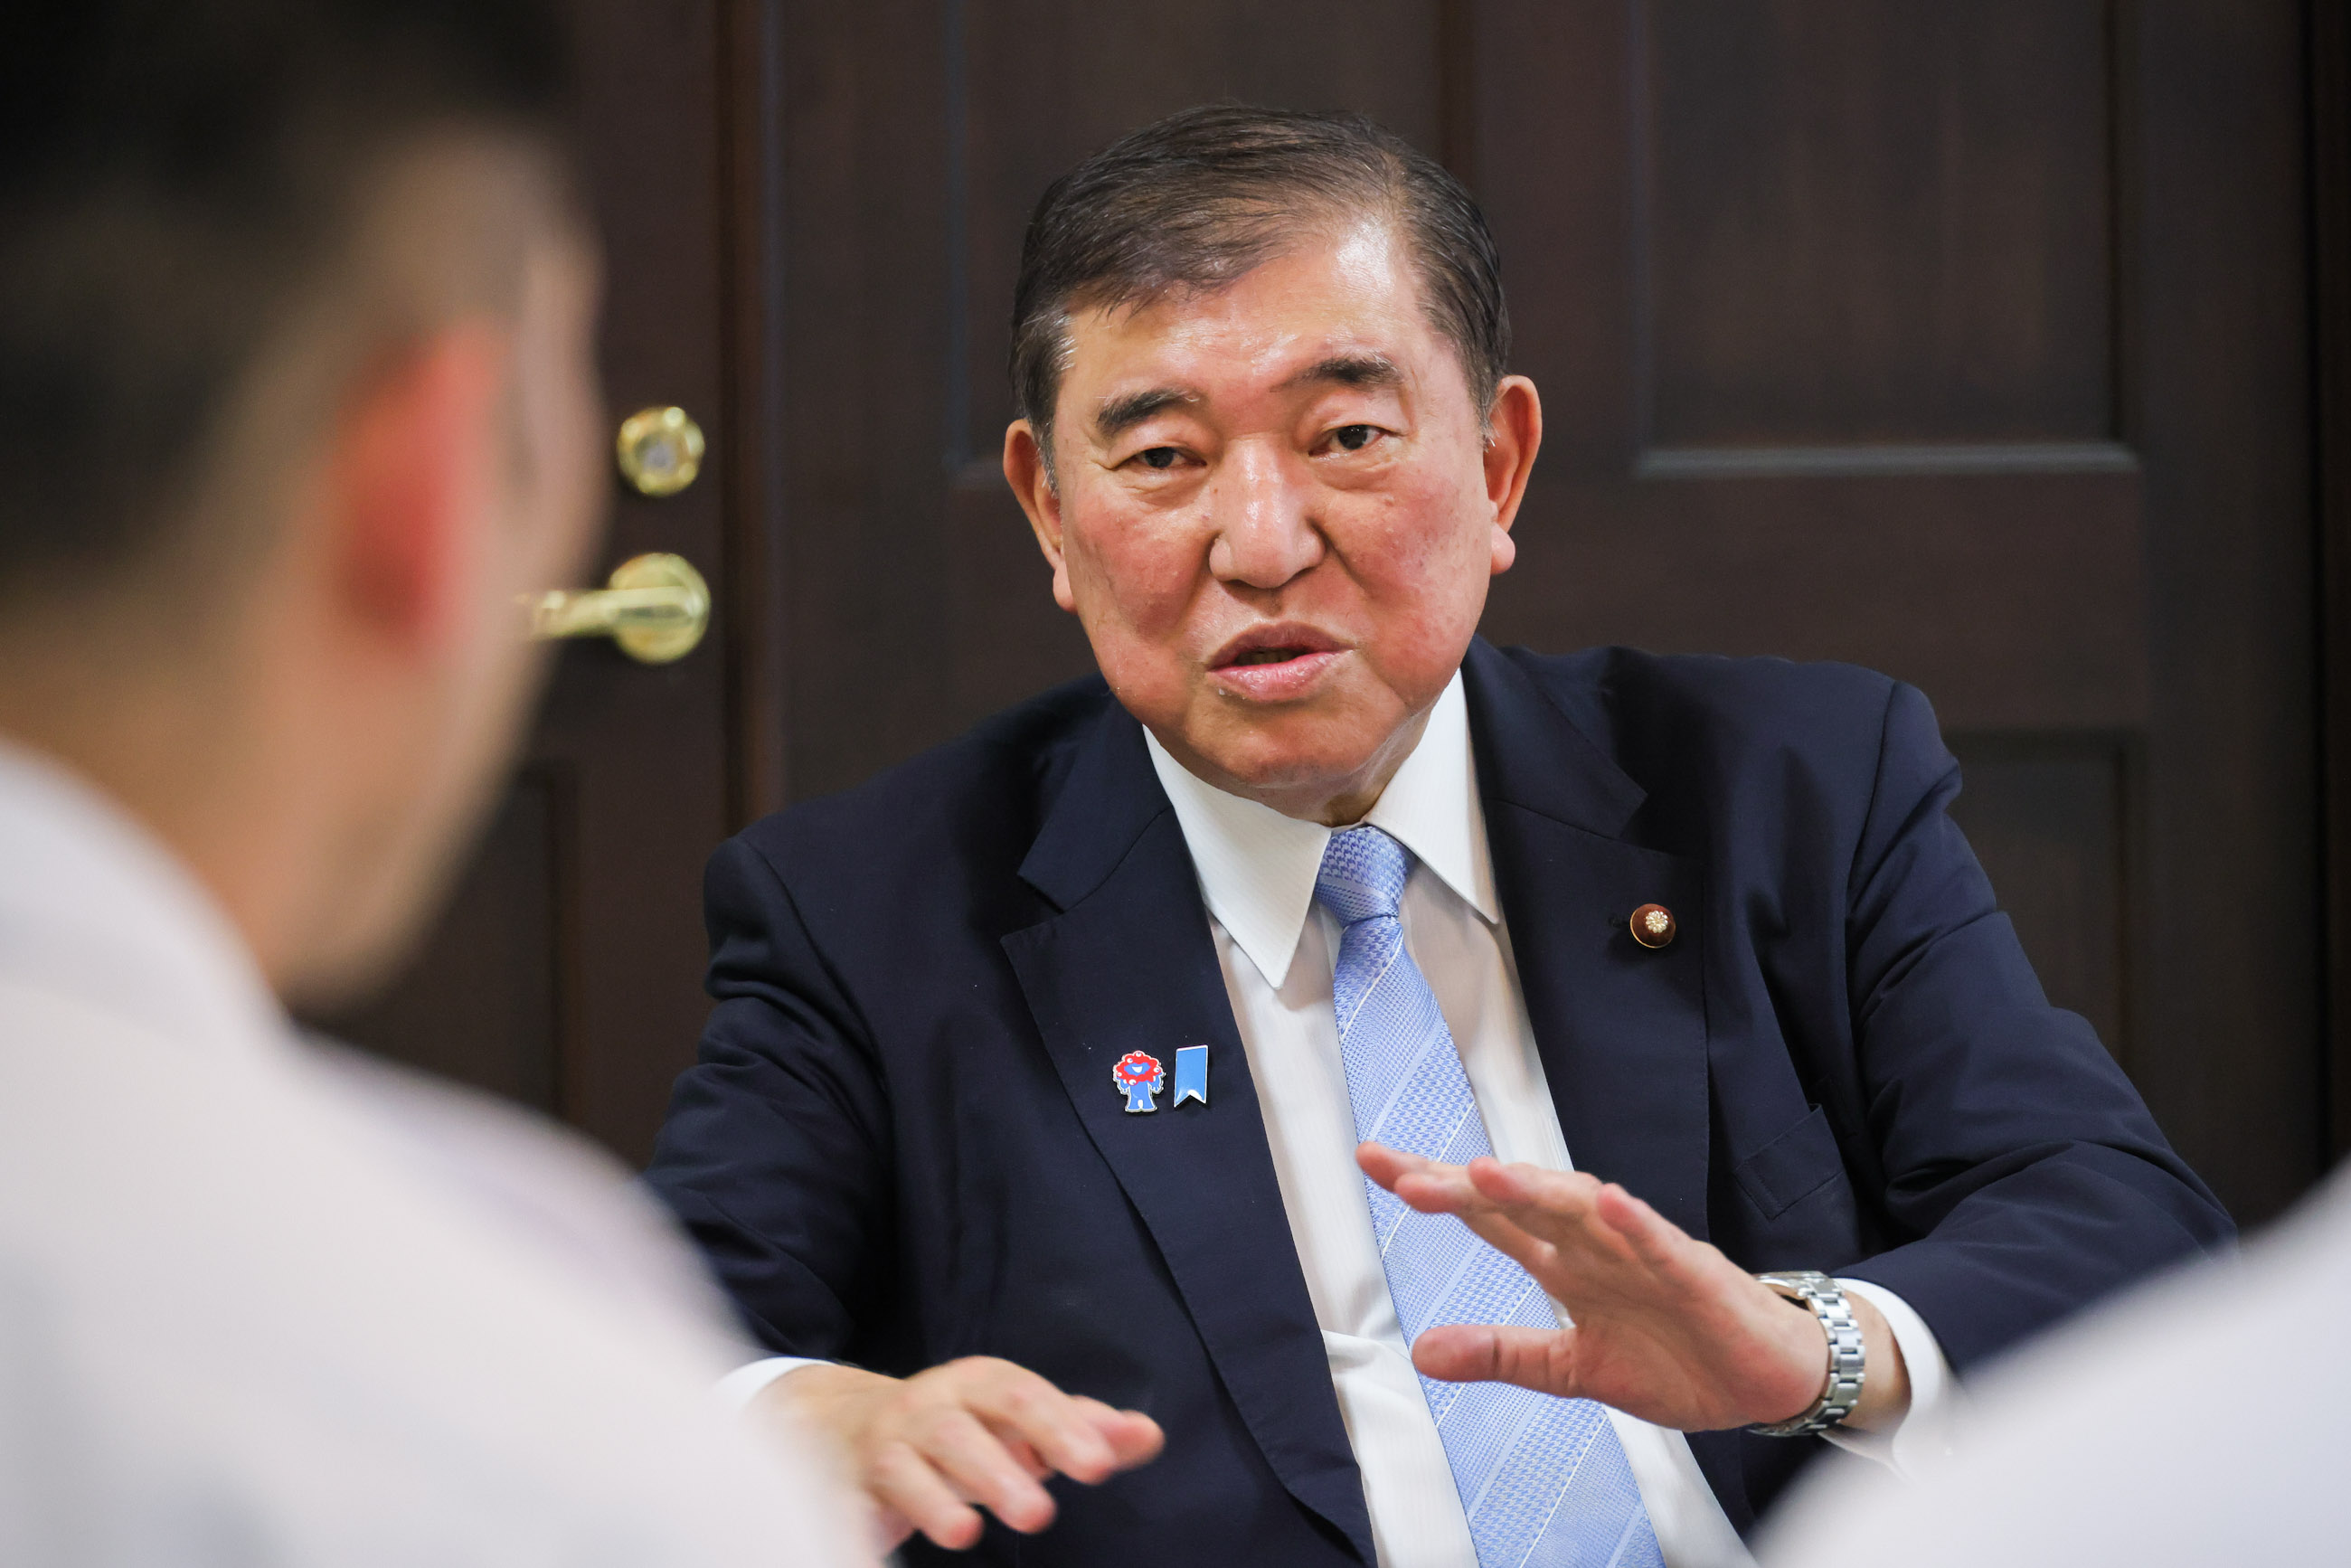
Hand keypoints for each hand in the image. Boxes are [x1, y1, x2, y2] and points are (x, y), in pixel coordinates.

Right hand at [762, 1358, 1162, 1551]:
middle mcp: (928, 1407)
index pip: (1022, 1396)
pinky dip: (867, 1535)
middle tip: (1042, 1516)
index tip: (1100, 1465)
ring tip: (968, 1535)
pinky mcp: (848, 1489)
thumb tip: (1149, 1435)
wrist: (847, 1425)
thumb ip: (1082, 1427)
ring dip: (935, 1500)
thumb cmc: (962, 1426)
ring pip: (905, 1466)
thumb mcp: (1019, 1419)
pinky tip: (882, 1563)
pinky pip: (850, 1509)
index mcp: (978, 1385)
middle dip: (998, 1470)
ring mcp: (885, 1447)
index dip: (1061, 1427)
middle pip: (960, 1431)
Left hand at [1357, 1145, 1909, 1432]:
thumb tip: (1422, 1353)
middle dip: (1464, 1186)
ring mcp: (1645, 1253)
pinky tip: (1611, 1204)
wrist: (1767, 1378)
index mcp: (1565, 1261)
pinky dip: (1638, 1224)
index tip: (1375, 1163)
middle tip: (1406, 1178)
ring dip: (1536, 1187)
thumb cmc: (1676, 1358)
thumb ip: (1501, 1354)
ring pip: (1583, 1209)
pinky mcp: (1696, 1276)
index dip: (1436, 1189)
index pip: (1489, 1216)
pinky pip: (1664, 1244)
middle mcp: (1596, 1243)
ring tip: (1484, 1172)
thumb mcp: (1571, 1370)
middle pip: (1522, 1200)